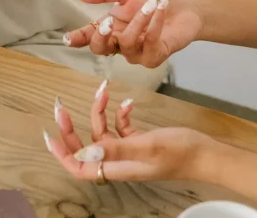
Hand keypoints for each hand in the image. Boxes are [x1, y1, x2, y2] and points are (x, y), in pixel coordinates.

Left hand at [44, 81, 212, 181]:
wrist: (206, 154)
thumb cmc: (180, 152)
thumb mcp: (147, 146)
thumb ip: (116, 149)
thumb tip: (83, 154)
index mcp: (118, 168)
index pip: (80, 168)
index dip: (62, 155)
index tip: (49, 134)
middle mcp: (120, 162)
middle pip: (86, 149)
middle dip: (72, 128)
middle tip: (60, 106)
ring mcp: (130, 152)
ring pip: (103, 133)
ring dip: (100, 112)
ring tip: (103, 89)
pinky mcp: (141, 143)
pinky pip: (121, 128)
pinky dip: (121, 114)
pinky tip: (128, 102)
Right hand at [63, 0, 203, 67]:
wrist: (185, 7)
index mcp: (111, 28)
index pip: (89, 37)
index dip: (78, 39)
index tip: (68, 38)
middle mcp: (121, 44)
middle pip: (101, 49)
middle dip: (100, 36)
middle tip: (106, 21)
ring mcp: (137, 54)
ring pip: (127, 43)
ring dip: (139, 20)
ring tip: (151, 3)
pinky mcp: (155, 57)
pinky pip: (149, 43)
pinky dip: (155, 22)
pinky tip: (161, 7)